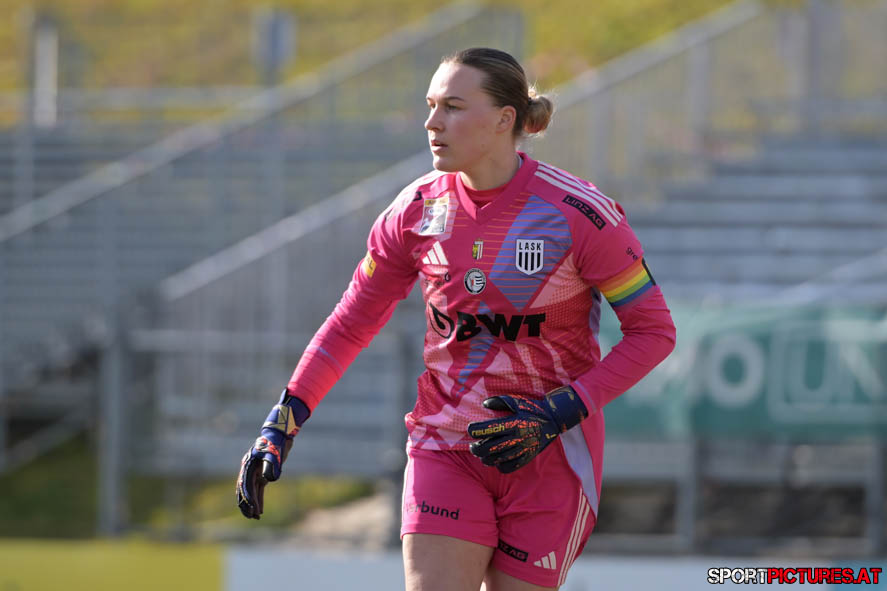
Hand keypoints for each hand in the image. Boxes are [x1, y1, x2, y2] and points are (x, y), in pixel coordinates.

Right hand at [236, 390, 309, 518]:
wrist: (279, 435)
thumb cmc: (276, 443)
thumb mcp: (273, 453)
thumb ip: (270, 465)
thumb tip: (267, 479)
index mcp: (249, 464)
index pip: (246, 484)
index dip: (248, 496)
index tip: (252, 507)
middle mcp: (249, 470)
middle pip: (244, 490)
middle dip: (247, 504)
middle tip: (251, 516)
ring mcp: (254, 473)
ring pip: (250, 492)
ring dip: (252, 505)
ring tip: (255, 517)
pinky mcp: (261, 475)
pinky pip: (257, 490)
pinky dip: (258, 500)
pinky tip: (260, 510)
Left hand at [467, 386, 587, 473]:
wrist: (554, 420)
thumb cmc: (532, 409)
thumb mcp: (516, 401)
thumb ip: (499, 401)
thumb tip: (484, 404)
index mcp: (513, 423)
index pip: (487, 429)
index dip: (474, 430)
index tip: (470, 429)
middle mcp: (517, 438)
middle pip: (488, 448)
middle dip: (476, 448)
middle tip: (472, 446)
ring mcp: (522, 449)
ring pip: (496, 460)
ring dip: (485, 458)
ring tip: (482, 454)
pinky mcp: (527, 457)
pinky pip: (508, 467)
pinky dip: (499, 466)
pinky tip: (496, 460)